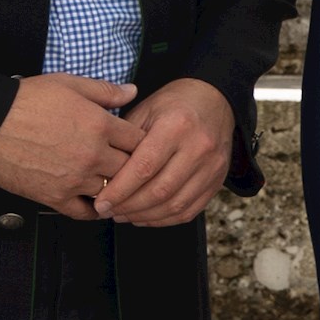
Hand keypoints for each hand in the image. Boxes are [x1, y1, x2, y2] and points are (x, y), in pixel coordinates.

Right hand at [0, 73, 140, 215]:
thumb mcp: (68, 84)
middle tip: (130, 166)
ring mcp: (75, 179)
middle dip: (133, 166)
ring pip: (112, 191)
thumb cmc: (24, 101)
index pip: (140, 141)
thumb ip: (104, 90)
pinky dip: (94, 210)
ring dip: (114, 188)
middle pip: (131, 168)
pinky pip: (85, 212)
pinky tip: (96, 203)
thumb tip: (132, 91)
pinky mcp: (55, 197)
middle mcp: (92, 155)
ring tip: (114, 184)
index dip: (142, 142)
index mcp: (99, 125)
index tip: (138, 145)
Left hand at [96, 79, 234, 225]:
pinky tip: (146, 216)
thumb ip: (125, 141)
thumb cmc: (175, 104)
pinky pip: (189, 210)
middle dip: (128, 207)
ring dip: (145, 216)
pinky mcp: (217, 181)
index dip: (120, 190)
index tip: (101, 202)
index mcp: (176, 125)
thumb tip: (103, 175)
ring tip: (123, 215)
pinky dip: (164, 219)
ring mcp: (212, 167)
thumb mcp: (145, 110)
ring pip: (175, 205)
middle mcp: (198, 147)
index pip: (144, 168)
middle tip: (107, 211)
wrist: (214, 100)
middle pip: (159, 191)